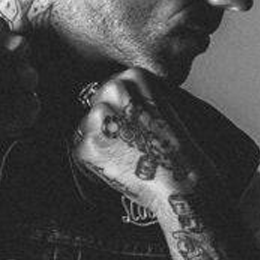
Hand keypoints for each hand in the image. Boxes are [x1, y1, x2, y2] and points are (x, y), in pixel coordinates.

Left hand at [71, 69, 211, 209]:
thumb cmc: (176, 150)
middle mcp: (113, 91)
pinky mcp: (86, 145)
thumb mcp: (163, 107)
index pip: (112, 88)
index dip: (121, 110)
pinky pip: (80, 150)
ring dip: (98, 142)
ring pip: (85, 127)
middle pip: (96, 104)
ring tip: (125, 155)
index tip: (134, 124)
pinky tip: (117, 166)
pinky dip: (93, 162)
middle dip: (107, 123)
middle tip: (129, 142)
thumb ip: (136, 97)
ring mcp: (98, 119)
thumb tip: (112, 100)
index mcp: (134, 76)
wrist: (179, 183)